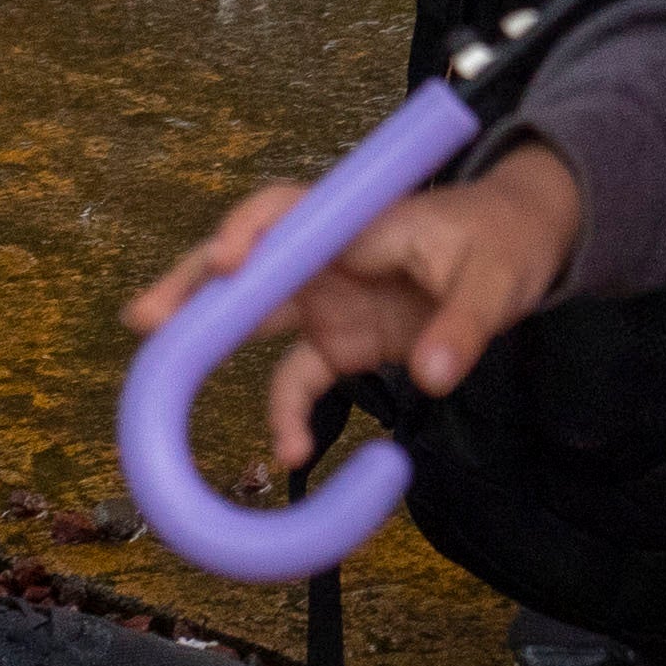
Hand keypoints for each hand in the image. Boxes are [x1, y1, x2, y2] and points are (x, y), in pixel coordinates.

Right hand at [127, 141, 588, 480]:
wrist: (521, 248)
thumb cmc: (505, 242)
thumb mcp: (500, 280)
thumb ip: (466, 326)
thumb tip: (434, 376)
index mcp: (357, 221)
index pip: (288, 212)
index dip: (250, 231)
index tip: (228, 261)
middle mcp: (328, 257)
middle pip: (245, 265)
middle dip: (191, 288)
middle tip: (144, 321)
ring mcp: (328, 300)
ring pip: (250, 320)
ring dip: (206, 350)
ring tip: (159, 390)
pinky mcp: (340, 341)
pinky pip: (296, 378)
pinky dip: (285, 415)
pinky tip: (289, 454)